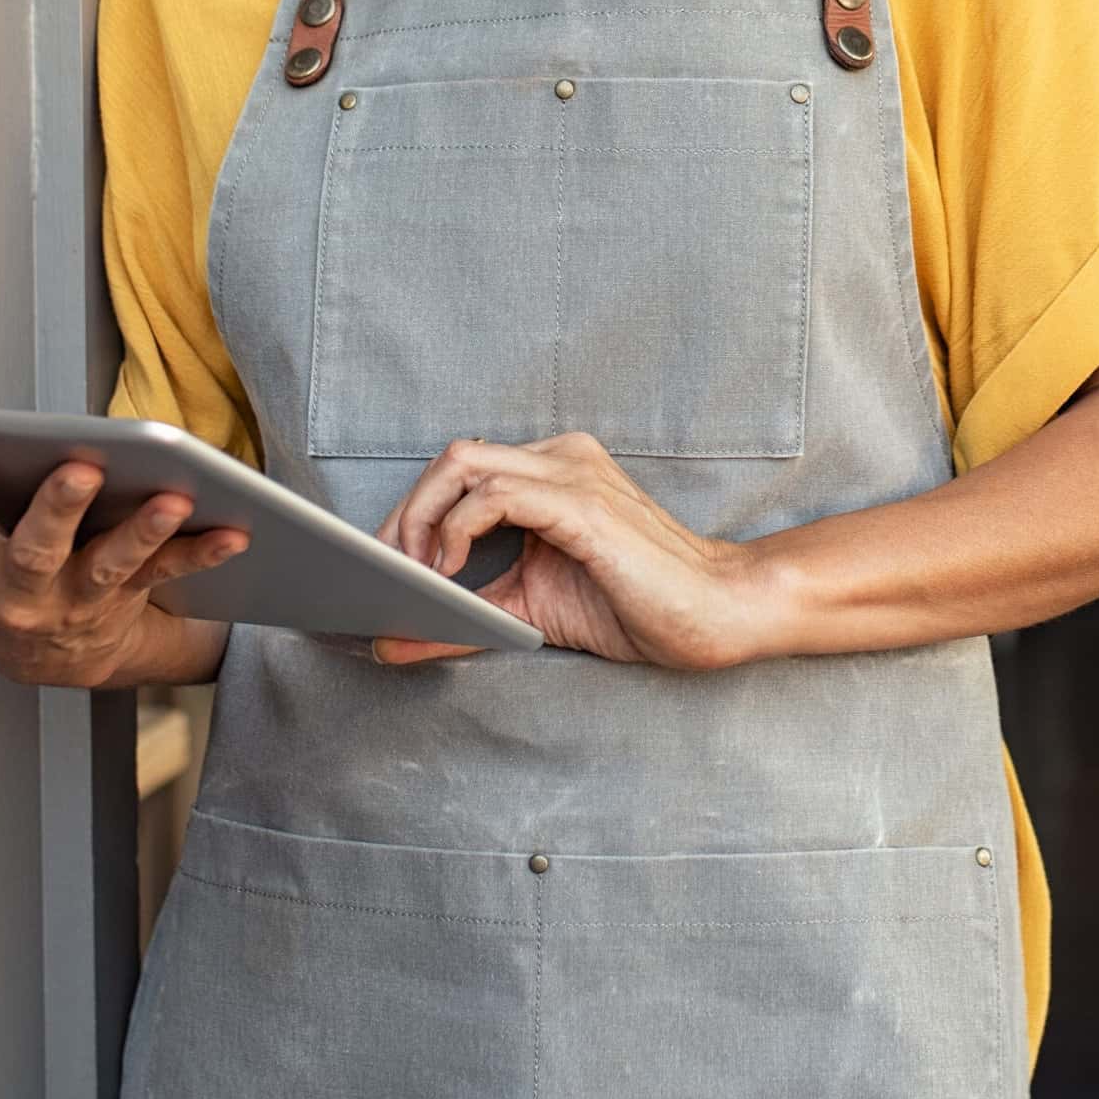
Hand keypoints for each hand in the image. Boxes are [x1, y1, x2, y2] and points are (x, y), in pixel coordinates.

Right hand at [0, 438, 248, 687]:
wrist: (47, 660)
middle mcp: (19, 591)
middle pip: (36, 549)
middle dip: (57, 508)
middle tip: (79, 466)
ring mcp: (77, 603)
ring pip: (110, 567)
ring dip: (144, 532)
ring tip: (176, 498)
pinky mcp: (128, 603)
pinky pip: (168, 575)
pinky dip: (203, 553)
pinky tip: (235, 529)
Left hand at [373, 433, 764, 670]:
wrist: (717, 613)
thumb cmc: (637, 606)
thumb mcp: (530, 612)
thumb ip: (465, 620)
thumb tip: (390, 641)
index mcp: (553, 471)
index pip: (460, 468)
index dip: (411, 512)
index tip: (381, 565)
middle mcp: (560, 457)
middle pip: (451, 457)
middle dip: (403, 514)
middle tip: (385, 572)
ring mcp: (572, 474)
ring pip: (464, 464)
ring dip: (421, 519)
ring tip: (413, 575)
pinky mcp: (581, 505)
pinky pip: (496, 497)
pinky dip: (456, 531)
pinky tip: (451, 571)